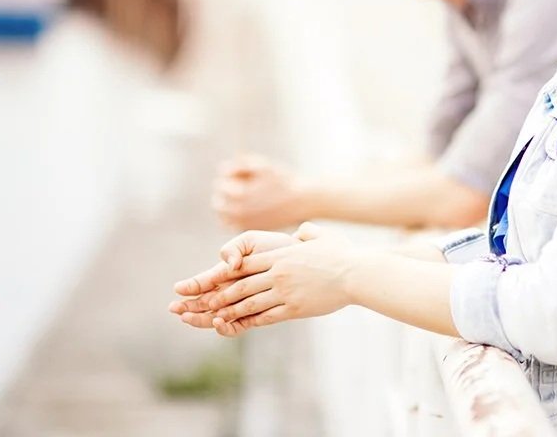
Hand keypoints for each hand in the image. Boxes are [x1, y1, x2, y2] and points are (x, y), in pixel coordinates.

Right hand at [169, 230, 298, 327]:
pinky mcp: (257, 315)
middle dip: (189, 307)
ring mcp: (243, 305)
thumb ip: (234, 249)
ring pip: (217, 317)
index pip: (204, 282)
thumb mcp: (252, 241)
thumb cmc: (274, 247)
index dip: (190, 287)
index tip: (178, 289)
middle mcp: (231, 291)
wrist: (300, 258)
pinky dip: (226, 327)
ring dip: (201, 319)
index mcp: (227, 273)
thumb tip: (228, 264)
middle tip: (176, 309)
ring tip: (189, 318)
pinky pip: (238, 326)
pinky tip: (218, 322)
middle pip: (205, 303)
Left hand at [174, 223, 366, 336]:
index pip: (246, 264)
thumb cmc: (342, 253)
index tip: (210, 279)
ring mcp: (285, 290)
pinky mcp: (294, 307)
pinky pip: (266, 316)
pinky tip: (237, 325)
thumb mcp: (321, 236)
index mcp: (282, 254)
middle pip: (241, 284)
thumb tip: (301, 232)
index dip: (225, 272)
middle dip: (218, 294)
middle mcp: (278, 272)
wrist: (356, 272)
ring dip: (228, 310)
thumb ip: (307, 233)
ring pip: (249, 302)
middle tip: (200, 302)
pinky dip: (248, 321)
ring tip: (211, 317)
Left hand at [212, 154, 309, 230]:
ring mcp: (244, 224)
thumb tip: (222, 170)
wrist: (302, 201)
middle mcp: (239, 212)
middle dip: (225, 193)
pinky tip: (247, 209)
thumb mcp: (262, 166)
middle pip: (217, 202)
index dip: (229, 177)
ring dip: (227, 206)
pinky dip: (234, 217)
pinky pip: (232, 225)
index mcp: (240, 194)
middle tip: (241, 187)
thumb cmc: (283, 180)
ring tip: (243, 198)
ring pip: (223, 216)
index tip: (240, 175)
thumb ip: (238, 165)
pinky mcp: (251, 230)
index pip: (220, 184)